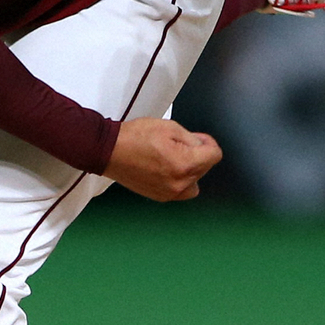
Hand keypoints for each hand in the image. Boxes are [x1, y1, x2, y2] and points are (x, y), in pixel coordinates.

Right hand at [103, 117, 222, 201]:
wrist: (110, 151)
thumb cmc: (135, 137)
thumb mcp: (169, 127)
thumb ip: (191, 138)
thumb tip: (201, 145)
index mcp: (184, 164)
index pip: (214, 155)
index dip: (208, 142)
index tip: (198, 138)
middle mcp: (179, 184)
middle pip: (205, 168)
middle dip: (197, 154)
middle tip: (179, 143)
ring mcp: (169, 193)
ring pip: (194, 182)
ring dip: (190, 169)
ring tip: (174, 157)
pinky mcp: (160, 197)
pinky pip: (180, 191)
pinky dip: (178, 179)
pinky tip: (165, 167)